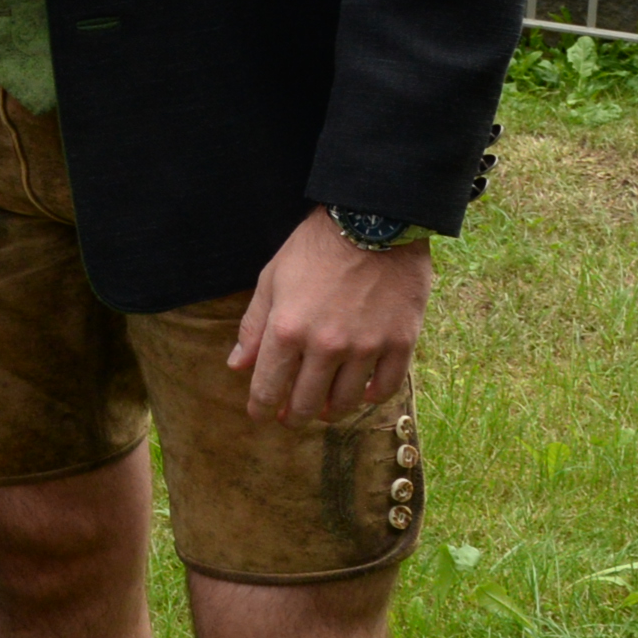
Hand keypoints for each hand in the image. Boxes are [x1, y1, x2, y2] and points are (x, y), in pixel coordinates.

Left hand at [230, 211, 430, 424]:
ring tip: (325, 407)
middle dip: (293, 416)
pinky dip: (372, 396)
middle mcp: (326, 346)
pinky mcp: (400, 342)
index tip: (260, 415)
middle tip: (291, 417)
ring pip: (346, 402)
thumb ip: (254, 327)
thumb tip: (237, 366)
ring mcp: (366, 347)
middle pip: (306, 403)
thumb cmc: (315, 247)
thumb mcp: (272, 279)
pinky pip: (385, 387)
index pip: (268, 388)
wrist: (373, 220)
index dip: (261, 408)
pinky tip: (363, 392)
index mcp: (288, 330)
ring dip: (331, 410)